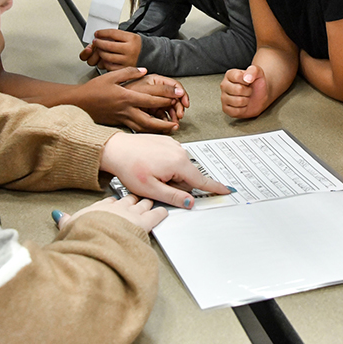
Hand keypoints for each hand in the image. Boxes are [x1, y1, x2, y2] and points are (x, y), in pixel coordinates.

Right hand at [56, 195, 167, 232]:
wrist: (96, 240)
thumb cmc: (83, 236)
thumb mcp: (70, 227)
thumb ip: (65, 221)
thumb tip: (58, 216)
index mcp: (99, 208)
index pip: (108, 202)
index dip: (113, 202)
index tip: (114, 202)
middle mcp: (117, 208)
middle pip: (128, 200)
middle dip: (133, 199)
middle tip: (137, 199)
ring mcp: (131, 214)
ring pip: (143, 204)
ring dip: (147, 203)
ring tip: (152, 201)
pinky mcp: (144, 223)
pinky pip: (156, 214)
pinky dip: (161, 212)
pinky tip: (164, 211)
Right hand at [75, 67, 182, 133]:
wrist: (77, 103)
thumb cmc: (92, 90)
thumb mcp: (111, 76)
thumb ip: (129, 72)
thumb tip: (144, 70)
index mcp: (126, 97)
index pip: (151, 98)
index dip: (166, 97)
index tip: (177, 96)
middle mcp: (126, 110)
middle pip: (150, 118)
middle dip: (166, 121)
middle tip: (177, 120)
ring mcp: (122, 118)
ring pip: (143, 127)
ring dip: (158, 129)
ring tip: (169, 128)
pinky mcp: (118, 124)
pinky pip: (135, 129)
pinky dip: (146, 130)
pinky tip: (153, 130)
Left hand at [79, 29, 141, 71]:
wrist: (146, 56)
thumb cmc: (134, 46)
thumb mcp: (128, 36)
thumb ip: (115, 35)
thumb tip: (99, 35)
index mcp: (132, 39)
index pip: (112, 33)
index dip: (102, 33)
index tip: (97, 34)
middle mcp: (131, 50)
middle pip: (108, 45)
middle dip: (98, 43)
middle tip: (96, 42)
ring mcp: (128, 61)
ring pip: (107, 56)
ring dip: (100, 52)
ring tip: (100, 50)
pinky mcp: (124, 69)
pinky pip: (109, 66)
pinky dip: (104, 62)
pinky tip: (105, 58)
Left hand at [100, 132, 229, 207]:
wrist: (116, 149)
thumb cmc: (130, 167)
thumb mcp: (152, 190)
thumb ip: (174, 197)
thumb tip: (190, 202)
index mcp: (178, 163)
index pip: (201, 180)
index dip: (214, 188)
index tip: (226, 190)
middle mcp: (179, 151)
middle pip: (188, 176)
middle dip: (177, 184)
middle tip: (156, 183)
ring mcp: (173, 144)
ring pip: (180, 168)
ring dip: (169, 175)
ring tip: (150, 173)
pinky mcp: (166, 141)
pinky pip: (172, 158)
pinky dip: (165, 165)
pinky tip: (150, 164)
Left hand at [125, 72, 189, 123]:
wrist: (110, 102)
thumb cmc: (124, 91)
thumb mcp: (144, 87)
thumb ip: (162, 89)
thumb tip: (178, 91)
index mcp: (156, 82)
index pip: (174, 87)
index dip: (182, 95)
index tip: (186, 104)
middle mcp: (155, 92)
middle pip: (173, 99)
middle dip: (178, 108)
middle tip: (179, 116)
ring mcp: (152, 101)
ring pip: (168, 109)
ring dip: (173, 116)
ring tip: (173, 123)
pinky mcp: (149, 111)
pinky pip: (160, 117)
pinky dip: (164, 122)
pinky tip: (166, 126)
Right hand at [220, 64, 269, 118]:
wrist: (259, 96)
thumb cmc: (256, 84)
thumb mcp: (258, 73)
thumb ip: (253, 70)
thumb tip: (247, 78)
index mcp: (230, 74)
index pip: (237, 77)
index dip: (248, 80)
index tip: (249, 81)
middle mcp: (224, 85)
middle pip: (238, 89)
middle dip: (248, 91)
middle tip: (249, 90)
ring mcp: (223, 97)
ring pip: (238, 101)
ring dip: (246, 101)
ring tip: (246, 97)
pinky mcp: (225, 109)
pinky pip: (235, 111)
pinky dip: (243, 110)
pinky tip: (243, 105)